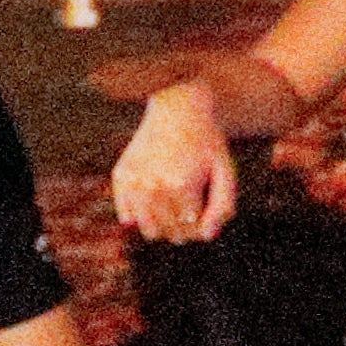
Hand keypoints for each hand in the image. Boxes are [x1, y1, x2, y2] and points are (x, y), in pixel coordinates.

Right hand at [110, 86, 236, 242]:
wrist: (177, 108)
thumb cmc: (206, 142)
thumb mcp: (224, 171)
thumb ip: (222, 206)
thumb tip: (206, 237)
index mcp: (181, 186)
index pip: (193, 231)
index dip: (203, 226)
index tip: (206, 214)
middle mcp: (153, 186)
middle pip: (170, 234)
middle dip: (185, 229)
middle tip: (192, 211)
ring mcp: (133, 182)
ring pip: (148, 231)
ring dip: (163, 226)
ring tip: (175, 209)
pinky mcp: (120, 177)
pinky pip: (127, 217)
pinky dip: (140, 216)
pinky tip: (155, 199)